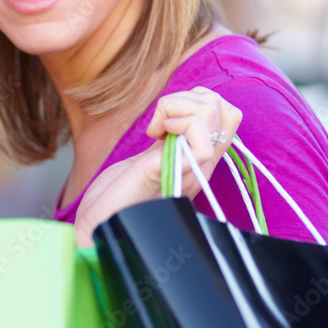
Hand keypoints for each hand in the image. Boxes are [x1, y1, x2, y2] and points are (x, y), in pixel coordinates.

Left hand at [73, 87, 241, 246]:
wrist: (99, 228)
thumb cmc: (116, 196)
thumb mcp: (151, 159)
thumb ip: (170, 141)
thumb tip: (177, 110)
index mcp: (198, 162)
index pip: (228, 116)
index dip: (198, 102)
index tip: (165, 118)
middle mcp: (201, 167)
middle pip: (227, 110)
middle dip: (190, 98)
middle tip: (161, 120)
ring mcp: (189, 171)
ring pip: (213, 114)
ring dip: (178, 105)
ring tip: (156, 129)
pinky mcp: (169, 172)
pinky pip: (198, 140)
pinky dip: (174, 121)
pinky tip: (153, 136)